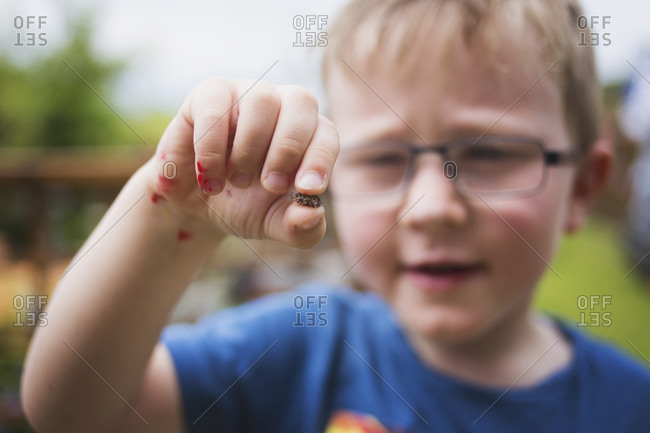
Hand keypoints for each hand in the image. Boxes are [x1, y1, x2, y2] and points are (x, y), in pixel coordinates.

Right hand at [145, 77, 338, 248]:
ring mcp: (246, 94)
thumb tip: (313, 215)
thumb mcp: (272, 223)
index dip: (320, 158)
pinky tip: (209, 178)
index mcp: (307, 134)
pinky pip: (215, 107)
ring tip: (236, 181)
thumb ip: (299, 228)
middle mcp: (282, 106)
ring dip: (250, 148)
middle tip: (270, 186)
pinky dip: (212, 148)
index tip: (307, 189)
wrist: (193, 206)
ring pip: (261, 99)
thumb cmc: (243, 206)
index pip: (326, 133)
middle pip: (301, 102)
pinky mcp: (208, 95)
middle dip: (288, 149)